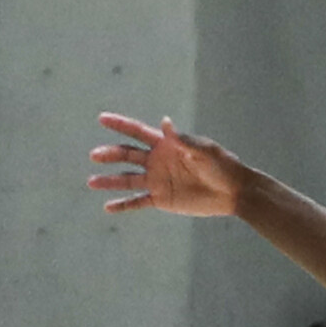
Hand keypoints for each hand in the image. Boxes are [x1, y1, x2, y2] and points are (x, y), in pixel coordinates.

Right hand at [89, 112, 247, 216]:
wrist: (233, 191)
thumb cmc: (221, 166)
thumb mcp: (203, 151)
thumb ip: (182, 139)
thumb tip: (165, 121)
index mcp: (165, 144)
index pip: (138, 132)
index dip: (120, 125)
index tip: (101, 118)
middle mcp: (157, 161)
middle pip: (128, 155)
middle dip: (110, 154)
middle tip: (95, 155)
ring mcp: (158, 180)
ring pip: (128, 179)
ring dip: (110, 181)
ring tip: (91, 182)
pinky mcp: (162, 199)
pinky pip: (138, 202)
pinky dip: (124, 205)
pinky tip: (108, 208)